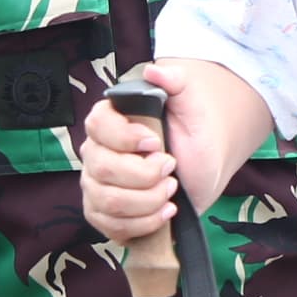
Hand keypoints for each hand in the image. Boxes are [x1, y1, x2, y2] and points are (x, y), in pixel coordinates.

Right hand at [79, 86, 179, 250]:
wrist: (201, 167)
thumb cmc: (192, 133)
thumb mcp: (191, 105)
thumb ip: (176, 83)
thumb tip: (155, 70)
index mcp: (109, 121)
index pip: (98, 126)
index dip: (125, 138)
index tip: (156, 142)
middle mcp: (95, 153)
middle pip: (104, 170)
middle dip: (145, 175)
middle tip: (172, 169)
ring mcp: (96, 186)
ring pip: (109, 202)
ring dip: (148, 200)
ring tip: (171, 190)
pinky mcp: (103, 214)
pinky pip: (111, 227)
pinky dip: (144, 223)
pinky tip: (166, 212)